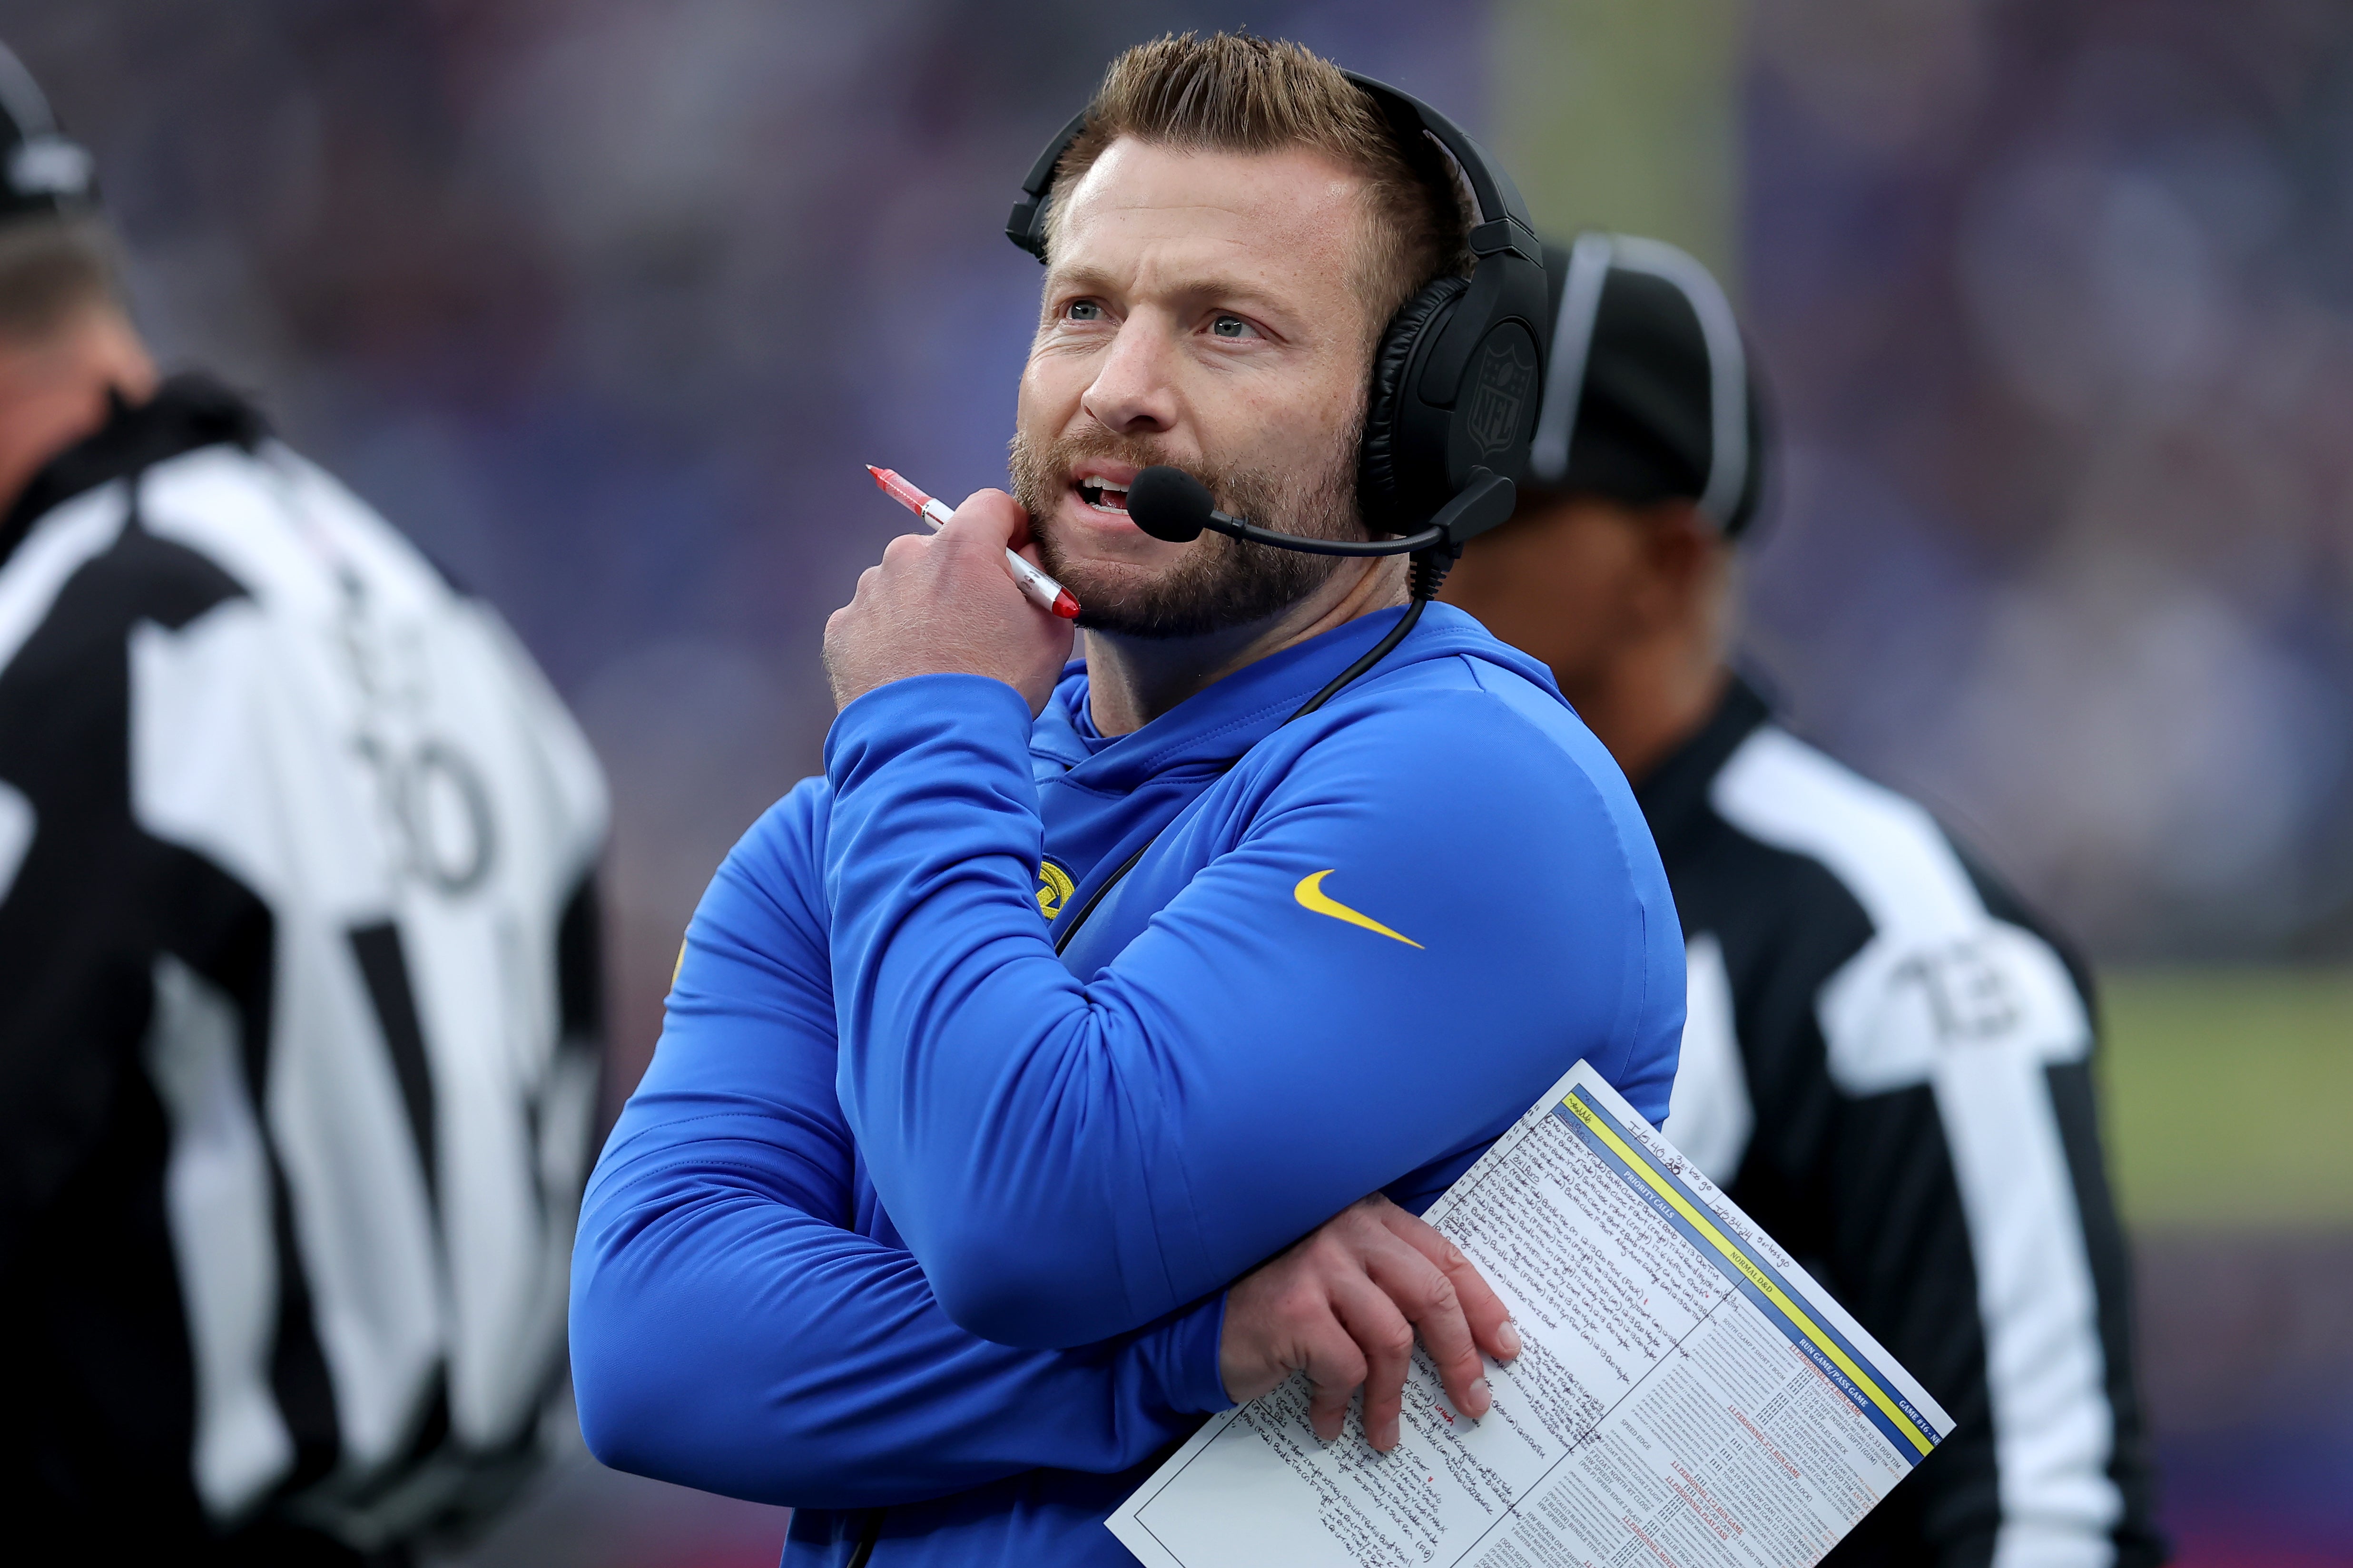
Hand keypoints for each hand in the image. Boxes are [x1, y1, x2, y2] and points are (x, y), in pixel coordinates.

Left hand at [822, 490, 1074, 715]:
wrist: (932, 748)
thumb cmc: (998, 688)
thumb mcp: (1050, 631)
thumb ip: (1040, 580)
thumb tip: (1025, 559)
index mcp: (963, 548)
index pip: (992, 506)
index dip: (1011, 530)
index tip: (1017, 560)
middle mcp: (907, 556)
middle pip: (942, 547)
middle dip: (961, 575)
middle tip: (978, 625)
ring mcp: (868, 592)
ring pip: (903, 583)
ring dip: (921, 606)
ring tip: (938, 659)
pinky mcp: (841, 628)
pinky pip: (872, 620)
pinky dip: (888, 638)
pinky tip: (907, 674)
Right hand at [1219, 1194, 1520, 1452]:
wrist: (1192, 1315)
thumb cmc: (1274, 1299)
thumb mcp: (1338, 1277)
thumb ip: (1387, 1285)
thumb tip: (1462, 1339)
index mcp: (1367, 1216)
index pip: (1442, 1255)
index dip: (1482, 1304)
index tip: (1506, 1347)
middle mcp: (1346, 1228)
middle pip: (1430, 1294)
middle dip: (1460, 1355)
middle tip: (1474, 1401)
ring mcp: (1318, 1264)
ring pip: (1392, 1338)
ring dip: (1394, 1397)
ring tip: (1387, 1432)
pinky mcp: (1294, 1307)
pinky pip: (1346, 1366)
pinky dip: (1343, 1403)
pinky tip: (1331, 1420)